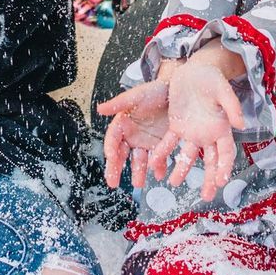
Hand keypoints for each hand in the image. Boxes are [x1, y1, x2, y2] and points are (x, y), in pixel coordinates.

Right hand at [97, 73, 174, 187]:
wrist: (175, 90)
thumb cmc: (153, 90)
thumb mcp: (136, 96)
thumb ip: (118, 104)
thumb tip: (99, 109)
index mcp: (123, 123)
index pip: (113, 139)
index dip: (110, 149)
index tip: (111, 158)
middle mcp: (132, 135)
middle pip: (122, 154)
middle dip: (117, 168)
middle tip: (113, 182)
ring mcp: (146, 142)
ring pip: (139, 160)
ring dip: (138, 172)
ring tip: (139, 184)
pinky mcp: (160, 145)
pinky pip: (158, 159)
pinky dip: (159, 167)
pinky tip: (160, 174)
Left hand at [155, 58, 245, 200]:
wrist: (194, 70)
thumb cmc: (212, 79)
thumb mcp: (222, 89)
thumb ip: (232, 106)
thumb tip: (242, 124)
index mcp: (222, 127)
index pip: (226, 152)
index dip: (225, 167)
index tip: (221, 181)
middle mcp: (207, 134)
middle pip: (210, 161)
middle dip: (208, 179)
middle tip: (206, 196)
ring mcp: (191, 132)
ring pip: (188, 156)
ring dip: (182, 170)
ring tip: (174, 182)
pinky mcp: (176, 127)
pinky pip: (169, 143)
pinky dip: (163, 153)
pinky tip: (155, 164)